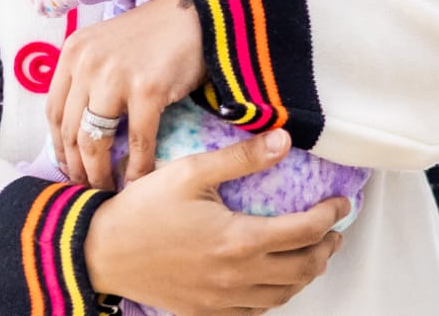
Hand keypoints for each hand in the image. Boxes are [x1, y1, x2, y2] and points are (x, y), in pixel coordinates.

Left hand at [47, 0, 205, 188]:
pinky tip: (139, 179)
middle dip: (76, 166)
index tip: (68, 167)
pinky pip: (138, 139)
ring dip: (99, 172)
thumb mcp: (109, 46)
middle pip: (71, 130)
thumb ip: (90, 77)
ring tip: (107, 189)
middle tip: (86, 187)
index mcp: (73, 53)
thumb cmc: (157, 34)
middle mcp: (87, 64)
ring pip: (95, 140)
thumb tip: (83, 125)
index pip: (54, 111)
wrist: (199, 14)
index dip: (58, 146)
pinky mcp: (148, 89)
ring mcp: (116, 76)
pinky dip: (138, 165)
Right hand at [84, 131, 345, 314]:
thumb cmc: (142, 210)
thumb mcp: (190, 172)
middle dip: (327, 248)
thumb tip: (284, 139)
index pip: (305, 231)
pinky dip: (275, 295)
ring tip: (314, 252)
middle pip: (303, 269)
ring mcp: (220, 300)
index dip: (331, 216)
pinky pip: (254, 311)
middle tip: (334, 230)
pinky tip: (275, 277)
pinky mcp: (204, 311)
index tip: (341, 202)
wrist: (97, 253)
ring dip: (306, 273)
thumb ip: (240, 157)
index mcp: (238, 240)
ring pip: (282, 294)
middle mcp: (236, 276)